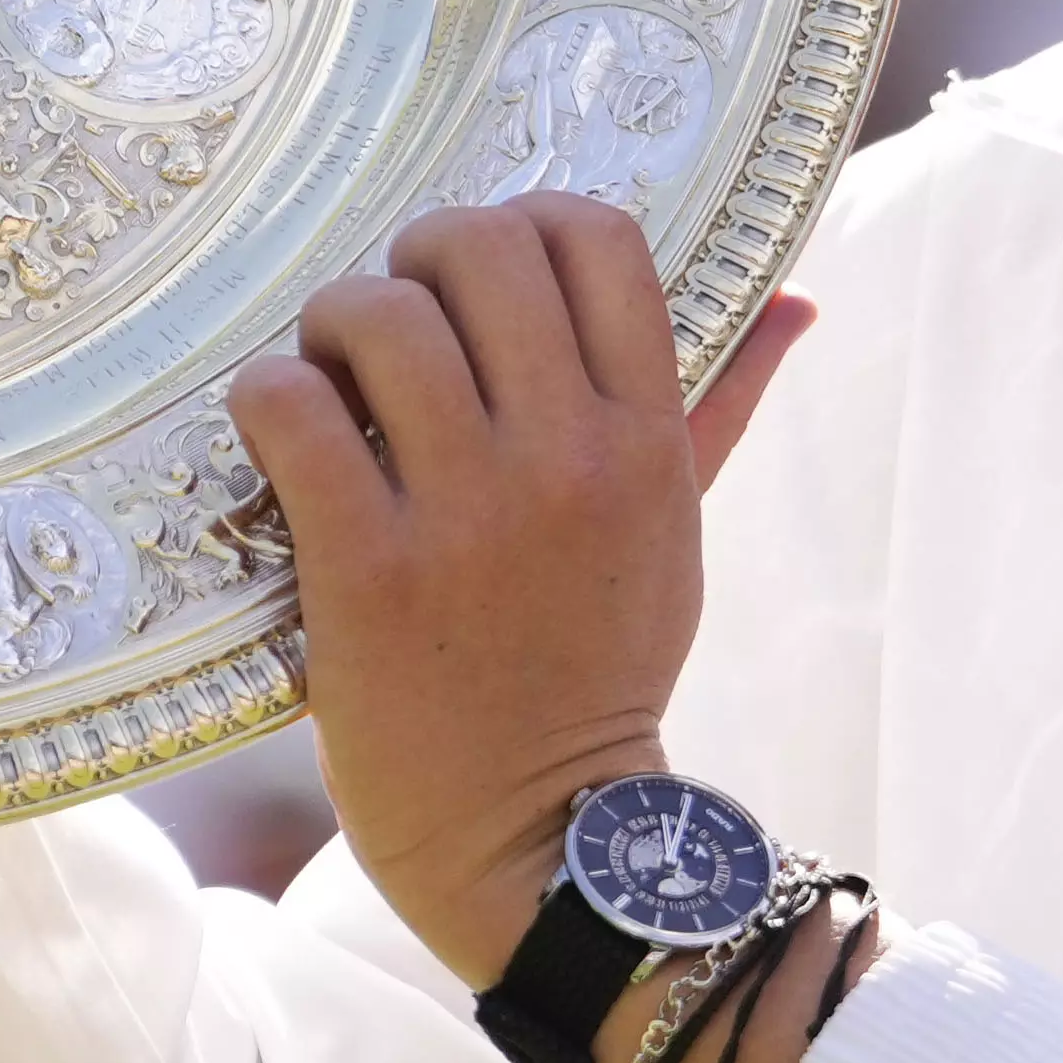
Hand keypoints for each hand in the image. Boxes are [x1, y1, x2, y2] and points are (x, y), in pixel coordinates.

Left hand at [225, 195, 813, 984]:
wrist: (538, 841)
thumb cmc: (600, 674)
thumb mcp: (677, 533)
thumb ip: (723, 408)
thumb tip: (795, 300)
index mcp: (647, 439)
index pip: (598, 238)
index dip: (524, 221)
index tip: (482, 279)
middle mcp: (567, 457)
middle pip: (478, 248)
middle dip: (415, 261)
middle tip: (392, 323)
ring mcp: (466, 512)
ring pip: (374, 315)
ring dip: (329, 329)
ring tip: (328, 382)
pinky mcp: (365, 569)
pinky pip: (290, 407)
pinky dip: (266, 399)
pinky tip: (278, 438)